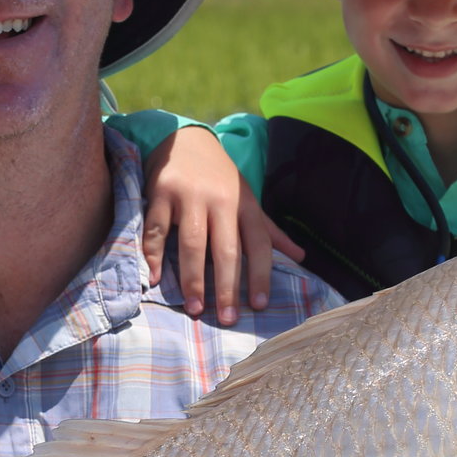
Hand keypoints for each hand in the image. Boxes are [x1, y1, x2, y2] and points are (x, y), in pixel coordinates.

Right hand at [140, 127, 303, 325]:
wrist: (186, 138)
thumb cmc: (220, 178)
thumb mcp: (248, 199)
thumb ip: (270, 230)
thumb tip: (302, 256)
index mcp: (245, 205)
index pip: (259, 244)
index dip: (260, 275)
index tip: (258, 305)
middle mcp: (221, 200)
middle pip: (226, 249)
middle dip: (227, 287)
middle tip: (227, 318)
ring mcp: (190, 196)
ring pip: (192, 243)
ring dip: (192, 279)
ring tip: (195, 308)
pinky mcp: (161, 192)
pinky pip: (156, 230)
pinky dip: (154, 255)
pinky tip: (156, 279)